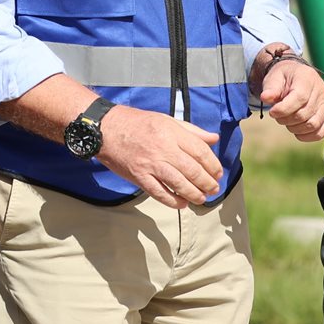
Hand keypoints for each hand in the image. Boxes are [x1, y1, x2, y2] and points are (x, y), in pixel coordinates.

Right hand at [97, 106, 222, 207]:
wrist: (105, 129)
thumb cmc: (137, 123)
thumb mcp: (166, 120)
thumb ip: (192, 131)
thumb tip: (214, 139)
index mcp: (171, 132)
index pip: (200, 152)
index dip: (213, 165)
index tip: (218, 173)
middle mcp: (163, 148)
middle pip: (193, 170)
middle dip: (207, 183)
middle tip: (213, 189)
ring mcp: (150, 164)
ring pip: (179, 184)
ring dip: (194, 194)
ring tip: (202, 198)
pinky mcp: (139, 176)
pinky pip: (160, 193)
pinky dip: (173, 201)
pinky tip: (182, 203)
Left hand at [256, 50, 323, 141]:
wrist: (296, 76)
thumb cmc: (284, 78)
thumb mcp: (274, 78)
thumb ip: (270, 88)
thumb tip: (265, 98)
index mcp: (307, 78)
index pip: (300, 97)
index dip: (284, 109)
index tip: (272, 112)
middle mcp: (321, 91)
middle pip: (305, 114)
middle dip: (286, 119)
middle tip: (277, 116)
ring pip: (313, 125)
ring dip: (295, 128)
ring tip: (286, 121)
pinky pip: (321, 132)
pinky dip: (306, 136)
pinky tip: (296, 130)